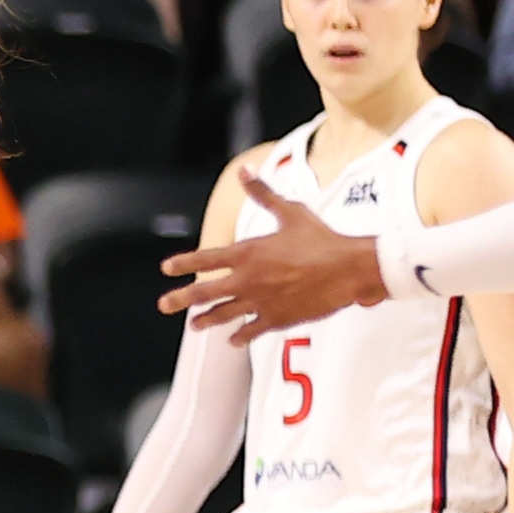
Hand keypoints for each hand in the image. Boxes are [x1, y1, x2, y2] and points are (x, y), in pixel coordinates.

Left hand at [160, 164, 388, 343]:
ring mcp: (261, 301)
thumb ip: (263, 194)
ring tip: (195, 325)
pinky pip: (251, 330)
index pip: (206, 258)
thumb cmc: (322, 239)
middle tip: (164, 305)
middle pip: (205, 292)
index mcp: (248, 252)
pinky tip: (233, 340)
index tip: (167, 268)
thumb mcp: (290, 212)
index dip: (184, 263)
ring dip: (207, 320)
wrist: (349, 268)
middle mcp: (248, 279)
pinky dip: (240, 336)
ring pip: (224, 314)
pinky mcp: (277, 318)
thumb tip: (245, 171)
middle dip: (181, 300)